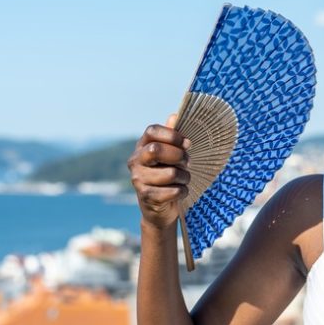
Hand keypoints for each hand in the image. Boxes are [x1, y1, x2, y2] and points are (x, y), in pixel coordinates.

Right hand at [128, 114, 191, 228]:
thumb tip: (174, 115)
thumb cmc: (166, 176)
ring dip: (185, 177)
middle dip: (179, 156)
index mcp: (141, 147)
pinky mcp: (146, 197)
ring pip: (170, 173)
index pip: (152, 131)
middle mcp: (135, 161)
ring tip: (184, 179)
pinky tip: (180, 192)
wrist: (159, 209)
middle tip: (188, 162)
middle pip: (156, 150)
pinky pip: (174, 190)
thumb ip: (171, 136)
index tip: (187, 143)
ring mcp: (138, 180)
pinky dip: (183, 191)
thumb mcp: (169, 155)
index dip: (172, 135)